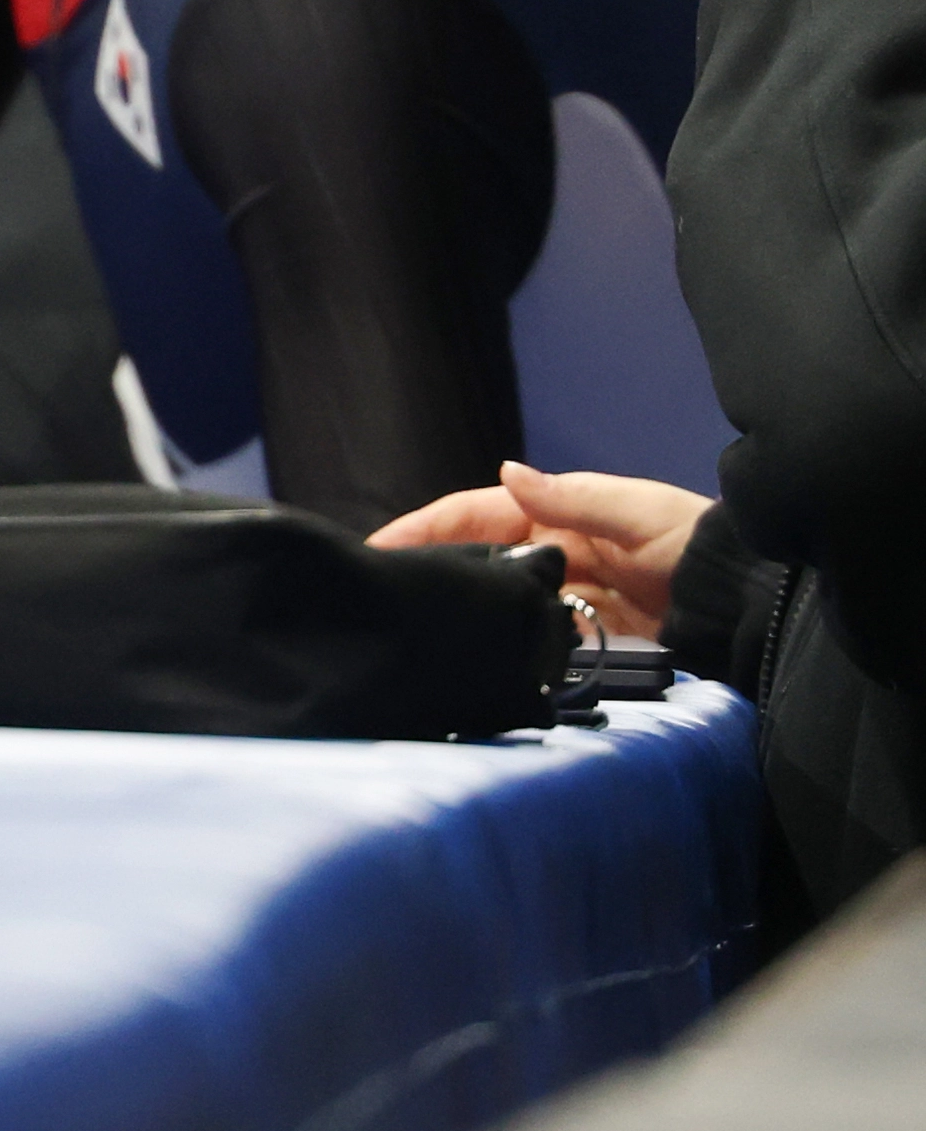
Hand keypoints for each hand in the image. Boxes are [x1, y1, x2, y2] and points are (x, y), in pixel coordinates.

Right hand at [368, 461, 711, 638]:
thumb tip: (506, 472)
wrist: (752, 601)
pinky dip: (509, 645)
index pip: (474, 514)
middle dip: (434, 571)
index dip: (425, 528)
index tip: (378, 548)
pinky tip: (484, 658)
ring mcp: (570, 597)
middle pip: (479, 559)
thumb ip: (569, 498)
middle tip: (388, 598)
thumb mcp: (634, 512)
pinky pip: (535, 639)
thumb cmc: (693, 544)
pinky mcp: (589, 637)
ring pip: (500, 602)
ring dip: (468, 612)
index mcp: (560, 512)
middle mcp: (556, 552)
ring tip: (423, 630)